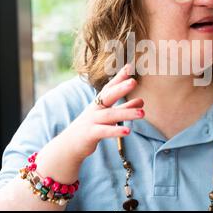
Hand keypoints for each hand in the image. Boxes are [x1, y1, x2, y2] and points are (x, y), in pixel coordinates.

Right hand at [35, 64, 143, 182]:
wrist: (70, 145)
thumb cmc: (91, 128)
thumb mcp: (108, 117)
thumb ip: (124, 109)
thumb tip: (142, 101)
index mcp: (99, 103)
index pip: (110, 87)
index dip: (119, 77)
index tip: (130, 66)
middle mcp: (95, 109)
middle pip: (108, 96)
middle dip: (120, 88)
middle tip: (134, 82)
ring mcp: (92, 121)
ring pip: (110, 115)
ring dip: (126, 113)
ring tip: (142, 113)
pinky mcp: (90, 134)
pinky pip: (104, 131)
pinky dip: (116, 131)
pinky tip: (128, 131)